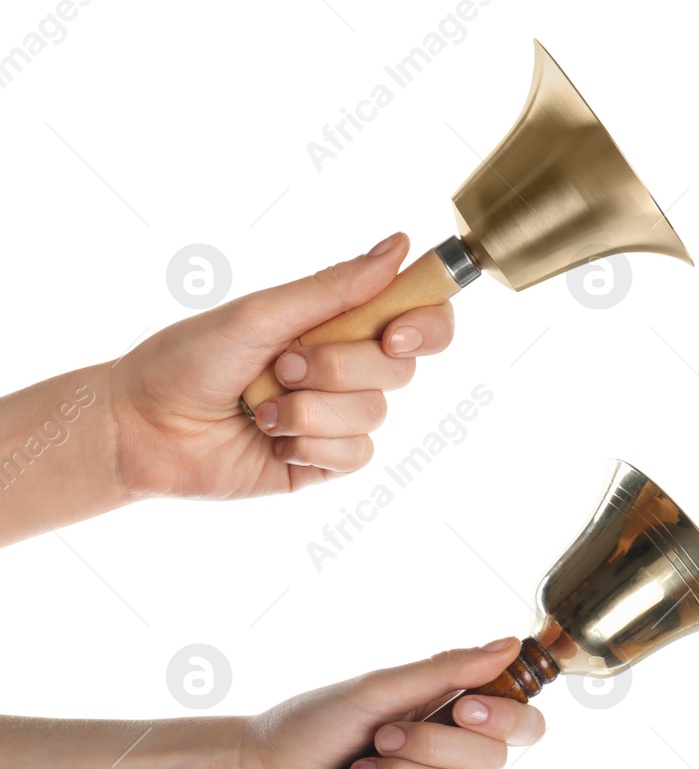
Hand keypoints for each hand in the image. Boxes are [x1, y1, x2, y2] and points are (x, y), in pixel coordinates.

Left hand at [108, 232, 454, 499]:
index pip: (419, 319)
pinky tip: (271, 440)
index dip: (427, 325)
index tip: (396, 335)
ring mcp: (337, 418)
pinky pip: (356, 455)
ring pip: (374, 414)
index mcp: (338, 324)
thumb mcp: (262, 313)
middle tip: (283, 365)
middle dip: (339, 368)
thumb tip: (399, 246)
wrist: (142, 426)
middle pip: (400, 369)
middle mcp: (346, 370)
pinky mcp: (324, 463)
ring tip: (261, 408)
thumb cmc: (188, 360)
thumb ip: (335, 287)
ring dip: (310, 410)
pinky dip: (311, 445)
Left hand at [232, 638, 544, 768]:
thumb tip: (510, 645)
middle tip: (384, 736)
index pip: (521, 722)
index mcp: (452, 715)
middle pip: (494, 758)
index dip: (509, 718)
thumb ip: (448, 670)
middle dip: (432, 745)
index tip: (468, 708)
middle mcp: (450, 758)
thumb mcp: (381, 687)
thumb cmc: (313, 723)